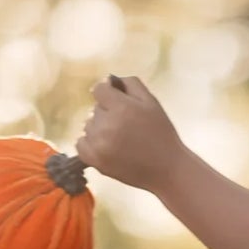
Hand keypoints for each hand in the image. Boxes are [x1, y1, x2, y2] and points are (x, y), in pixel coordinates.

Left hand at [76, 75, 185, 192]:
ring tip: (118, 139)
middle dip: (107, 113)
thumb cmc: (162, 134)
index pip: (99, 90)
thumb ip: (131, 84)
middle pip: (95, 110)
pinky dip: (89, 143)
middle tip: (126, 126)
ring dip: (99, 129)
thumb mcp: (152, 102)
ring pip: (88, 126)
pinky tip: (105, 146)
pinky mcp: (95, 160)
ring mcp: (98, 144)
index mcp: (122, 108)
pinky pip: (80, 144)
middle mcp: (106, 124)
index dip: (108, 94)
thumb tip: (109, 79)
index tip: (117, 102)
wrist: (167, 170)